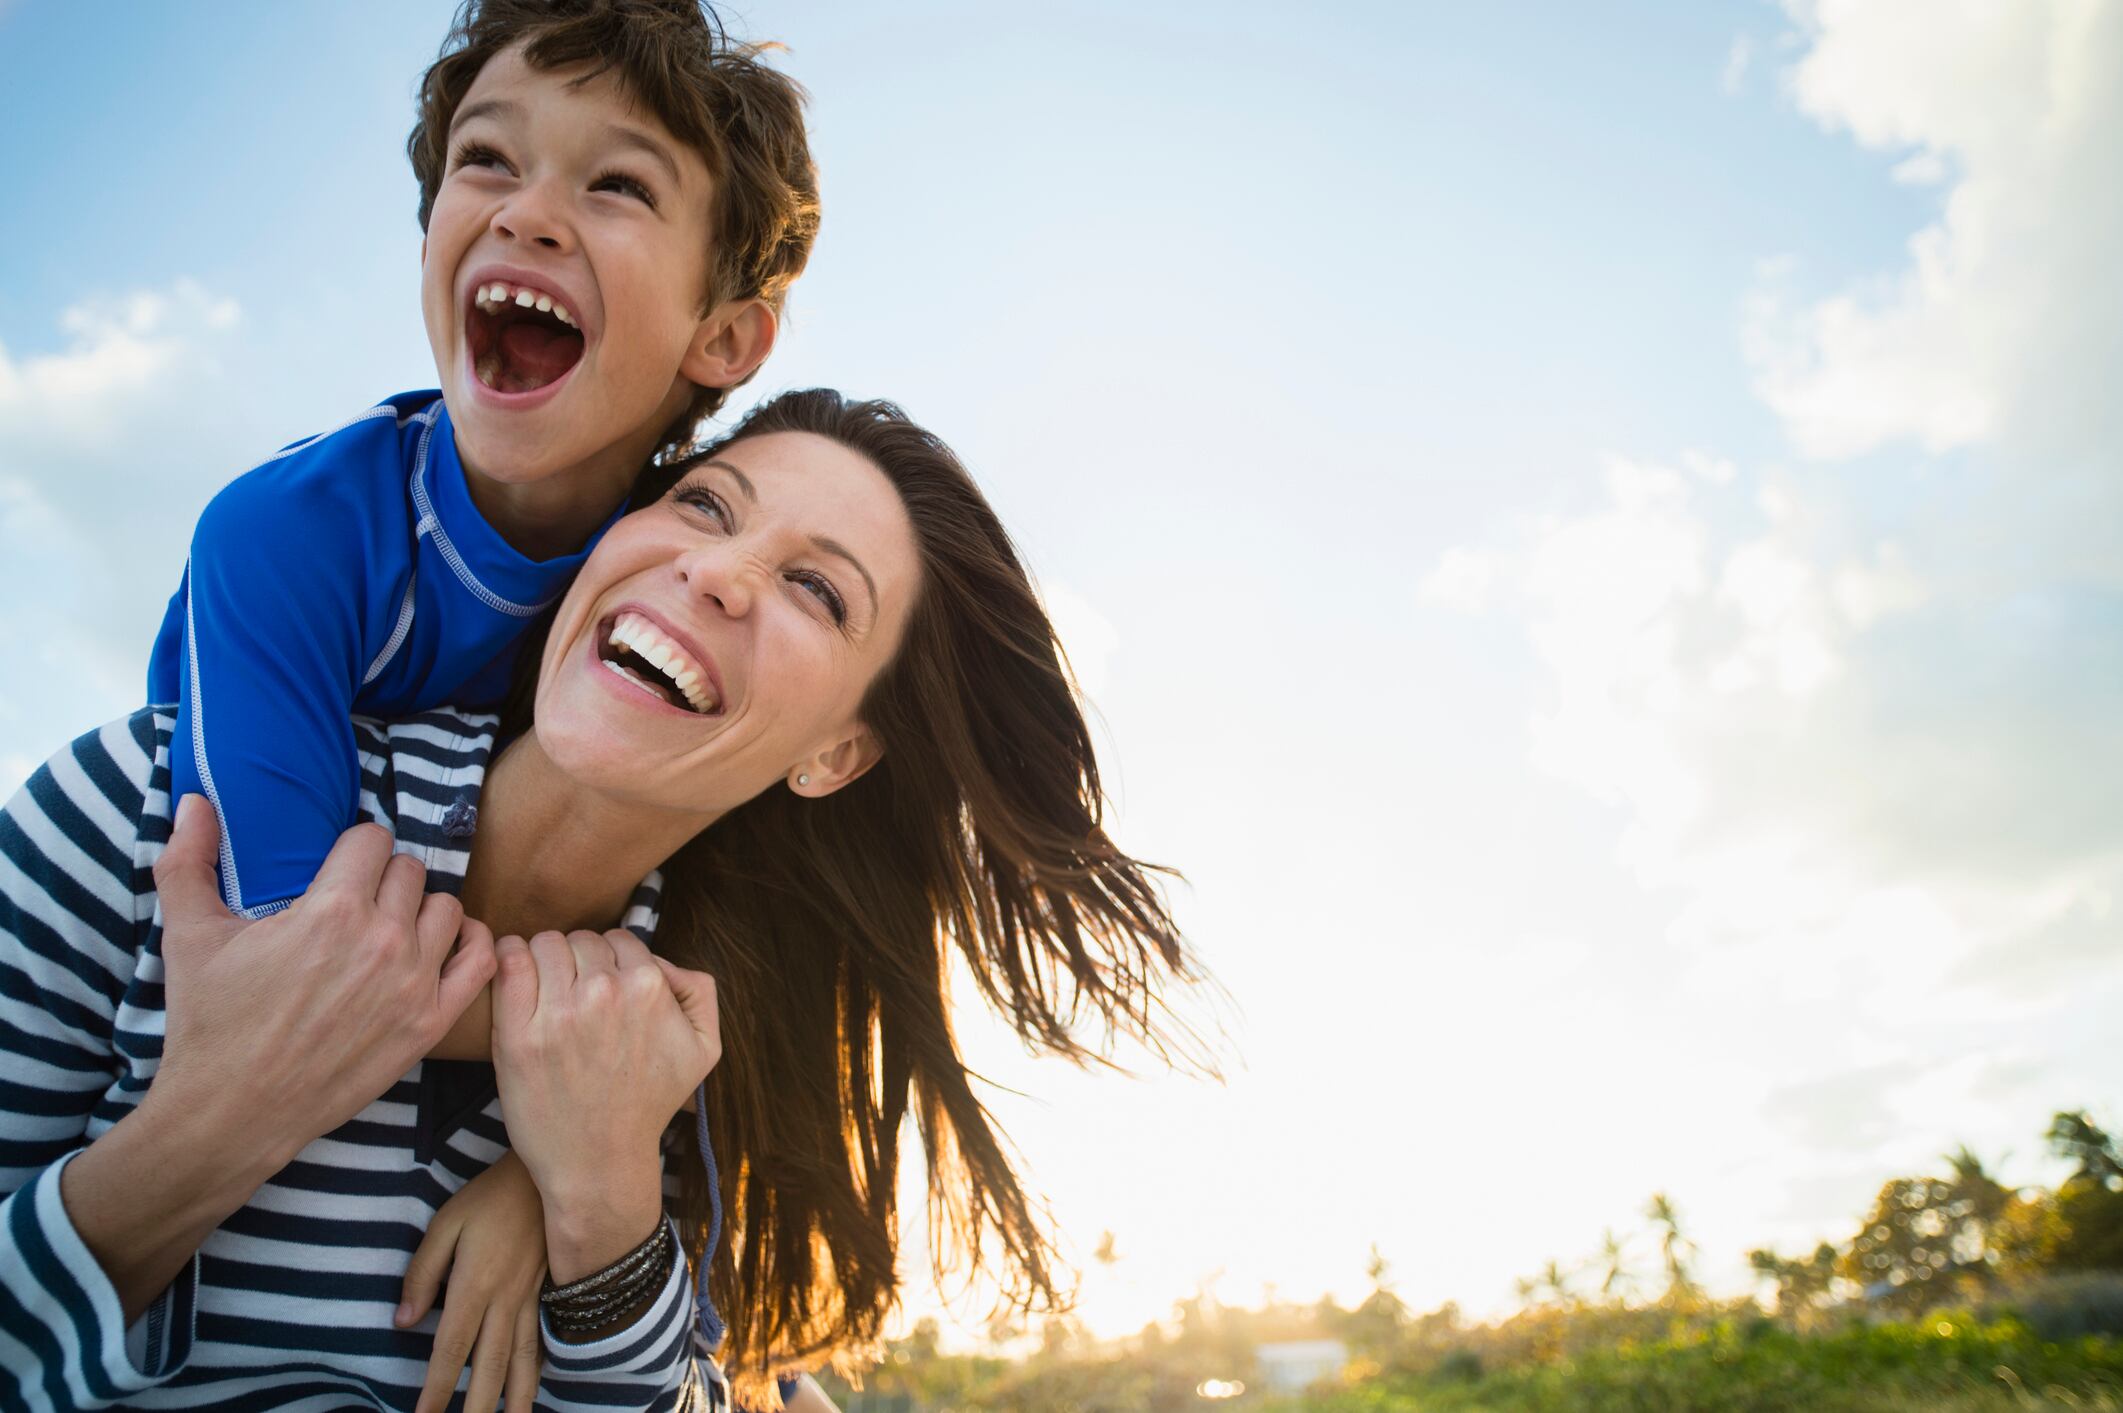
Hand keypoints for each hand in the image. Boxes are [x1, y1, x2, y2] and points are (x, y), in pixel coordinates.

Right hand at [150, 795, 497, 1167]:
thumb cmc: (210, 1023)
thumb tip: (193, 800)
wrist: (231, 1111)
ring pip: (447, 908)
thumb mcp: (188, 935)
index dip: (352, 849)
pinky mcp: (430, 1023)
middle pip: (409, 871)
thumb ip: (188, 859)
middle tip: (354, 904)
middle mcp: (382, 941)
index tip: (338, 869)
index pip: (373, 840)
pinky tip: (443, 945)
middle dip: (381, 879)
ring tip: (389, 928)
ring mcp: (413, 983)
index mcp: (332, 910)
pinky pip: (481, 961)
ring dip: (421, 911)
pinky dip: (470, 944)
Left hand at [399, 1151, 545, 1412]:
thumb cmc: (490, 1197)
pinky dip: (535, 1372)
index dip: (436, 1389)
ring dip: (514, 1400)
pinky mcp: (544, 1294)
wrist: (549, 1178)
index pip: (450, 1350)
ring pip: (522, 1361)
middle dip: (477, 1408)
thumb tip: (404, 1321)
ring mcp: (529, 1300)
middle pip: (490, 1367)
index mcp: (474, 1287)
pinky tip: (529, 1389)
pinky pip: (539, 1342)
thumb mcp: (446, 1223)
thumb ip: (423, 1273)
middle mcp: (504, 1302)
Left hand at [490, 928, 719, 1279]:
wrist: (600, 1164)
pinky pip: (507, 963)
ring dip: (545, 960)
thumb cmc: (649, 1104)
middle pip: (581, 939)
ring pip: (545, 943)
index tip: (603, 988)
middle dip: (578, 960)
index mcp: (650, 989)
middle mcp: (605, 994)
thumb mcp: (705, 1048)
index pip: (620, 940)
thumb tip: (661, 960)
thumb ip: (697, 989)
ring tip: (546, 990)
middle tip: (575, 995)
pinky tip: (515, 971)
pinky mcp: (517, 1034)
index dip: (611, 962)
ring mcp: (557, 1014)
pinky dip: (508, 957)